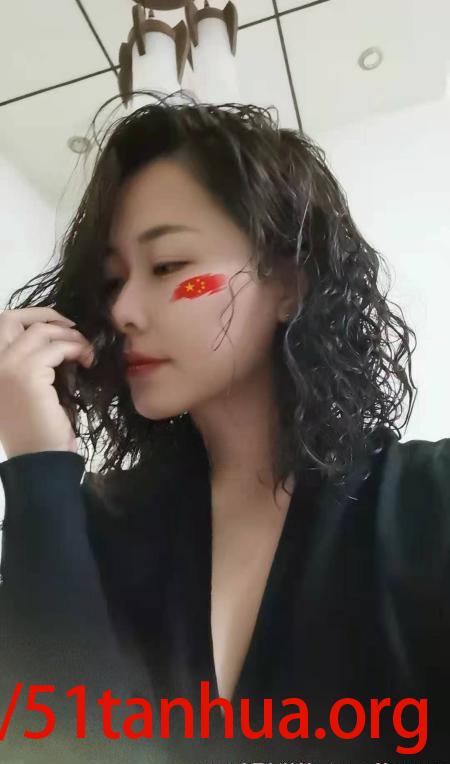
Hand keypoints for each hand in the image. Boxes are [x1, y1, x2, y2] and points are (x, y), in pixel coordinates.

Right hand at [0, 307, 93, 458]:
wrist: (40, 459)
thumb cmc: (38, 430)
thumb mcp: (33, 389)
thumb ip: (35, 363)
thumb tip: (58, 335)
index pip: (1, 326)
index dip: (31, 318)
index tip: (60, 324)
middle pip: (10, 318)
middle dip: (45, 315)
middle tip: (73, 327)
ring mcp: (5, 367)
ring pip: (40, 331)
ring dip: (69, 336)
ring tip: (86, 351)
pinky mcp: (27, 373)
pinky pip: (57, 347)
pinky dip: (77, 348)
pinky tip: (88, 360)